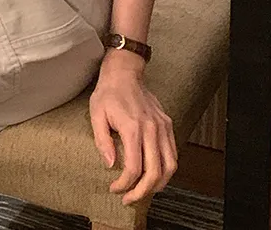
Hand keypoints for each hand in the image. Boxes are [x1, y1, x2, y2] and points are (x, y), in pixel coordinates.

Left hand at [89, 50, 176, 205]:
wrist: (124, 72)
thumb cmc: (108, 92)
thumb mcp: (96, 114)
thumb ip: (102, 140)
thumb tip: (110, 164)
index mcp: (133, 127)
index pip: (134, 167)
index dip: (125, 184)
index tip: (115, 188)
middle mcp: (151, 128)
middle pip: (155, 172)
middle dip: (142, 191)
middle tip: (129, 198)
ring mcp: (162, 126)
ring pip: (170, 165)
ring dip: (158, 184)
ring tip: (144, 191)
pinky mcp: (167, 124)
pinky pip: (173, 153)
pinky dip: (167, 169)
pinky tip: (155, 174)